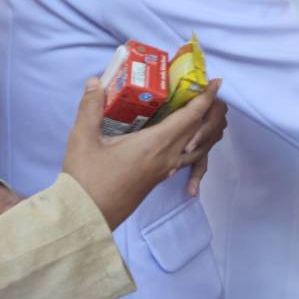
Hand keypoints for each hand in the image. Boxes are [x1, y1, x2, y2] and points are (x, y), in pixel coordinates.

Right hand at [62, 77, 227, 229]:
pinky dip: (194, 144)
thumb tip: (95, 82)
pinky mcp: (160, 178)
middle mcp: (168, 157)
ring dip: (205, 128)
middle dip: (208, 108)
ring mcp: (166, 170)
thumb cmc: (85, 179)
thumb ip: (90, 107)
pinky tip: (186, 140)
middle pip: (199, 129)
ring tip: (204, 111)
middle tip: (206, 89)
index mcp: (155, 144)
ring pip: (197, 147)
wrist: (86, 216)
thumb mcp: (83, 139)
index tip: (215, 82)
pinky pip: (187, 158)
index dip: (205, 98)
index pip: (190, 116)